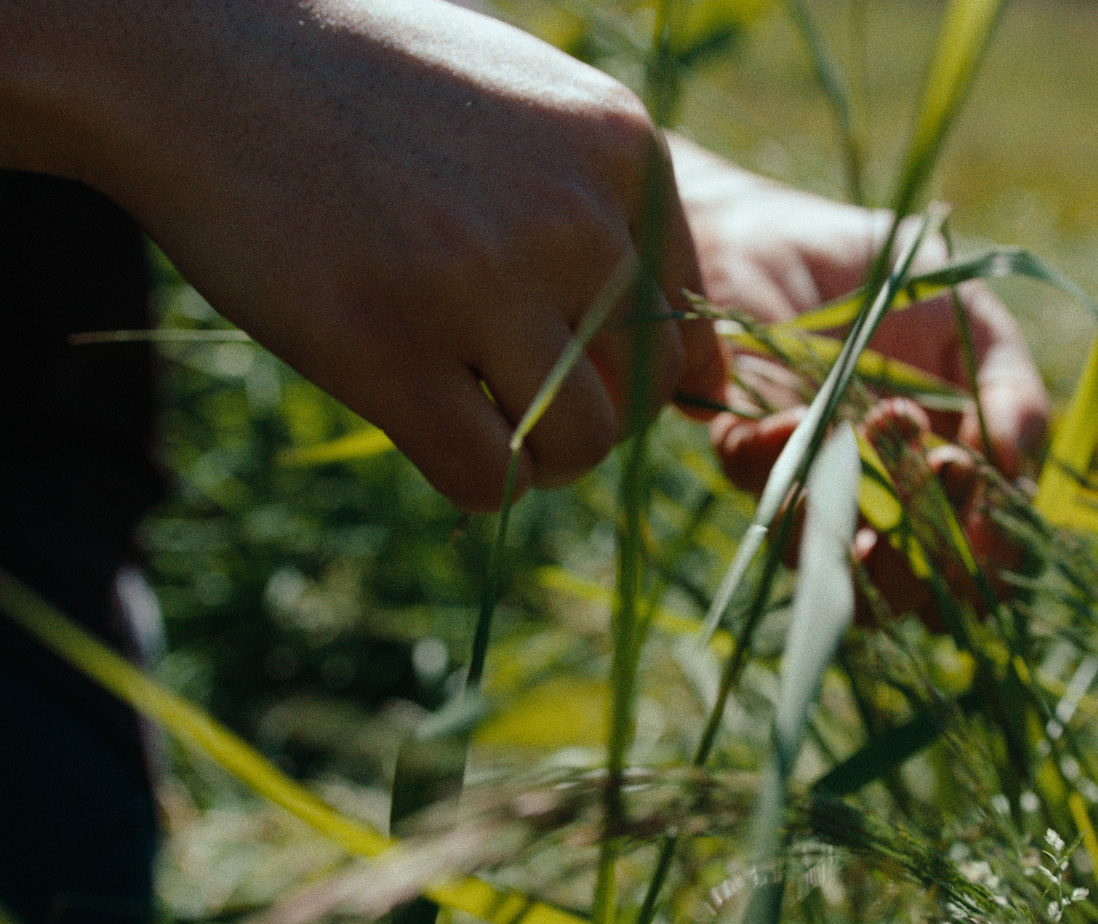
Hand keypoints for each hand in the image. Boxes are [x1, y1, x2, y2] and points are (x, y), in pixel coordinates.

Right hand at [2, 0, 723, 511]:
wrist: (193, 51)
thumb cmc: (366, 85)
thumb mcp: (524, 108)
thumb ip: (604, 207)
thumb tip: (678, 355)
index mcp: (621, 149)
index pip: (690, 323)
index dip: (639, 376)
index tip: (578, 376)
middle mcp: (573, 213)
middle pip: (644, 394)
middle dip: (592, 421)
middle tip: (521, 405)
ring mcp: (481, 280)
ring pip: (581, 446)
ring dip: (540, 462)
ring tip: (479, 422)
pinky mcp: (387, 346)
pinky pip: (489, 478)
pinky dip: (476, 483)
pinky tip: (430, 432)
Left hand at [669, 136, 1048, 621]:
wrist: (780, 230)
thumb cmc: (886, 278)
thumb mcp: (973, 323)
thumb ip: (1010, 391)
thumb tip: (1023, 468)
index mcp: (937, 479)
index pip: (971, 556)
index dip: (990, 561)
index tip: (1001, 523)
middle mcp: (869, 500)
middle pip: (903, 584)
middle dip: (932, 550)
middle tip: (950, 473)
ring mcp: (804, 483)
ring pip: (828, 556)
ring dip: (864, 509)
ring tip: (892, 430)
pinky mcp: (740, 447)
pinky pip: (760, 479)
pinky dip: (787, 455)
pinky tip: (808, 416)